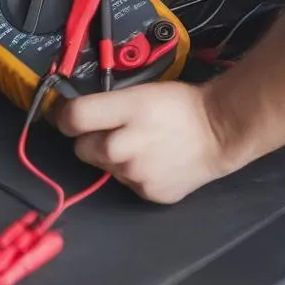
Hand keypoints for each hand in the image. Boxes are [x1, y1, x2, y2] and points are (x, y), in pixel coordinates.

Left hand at [54, 83, 230, 204]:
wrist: (219, 132)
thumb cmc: (178, 105)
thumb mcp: (140, 91)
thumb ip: (106, 103)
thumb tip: (71, 112)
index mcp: (128, 110)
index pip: (75, 118)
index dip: (64, 117)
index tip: (66, 117)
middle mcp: (127, 145)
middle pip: (81, 149)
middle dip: (90, 141)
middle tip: (110, 132)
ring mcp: (137, 174)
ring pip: (104, 168)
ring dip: (111, 158)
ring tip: (138, 146)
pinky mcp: (148, 193)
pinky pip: (124, 183)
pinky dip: (132, 174)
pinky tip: (152, 162)